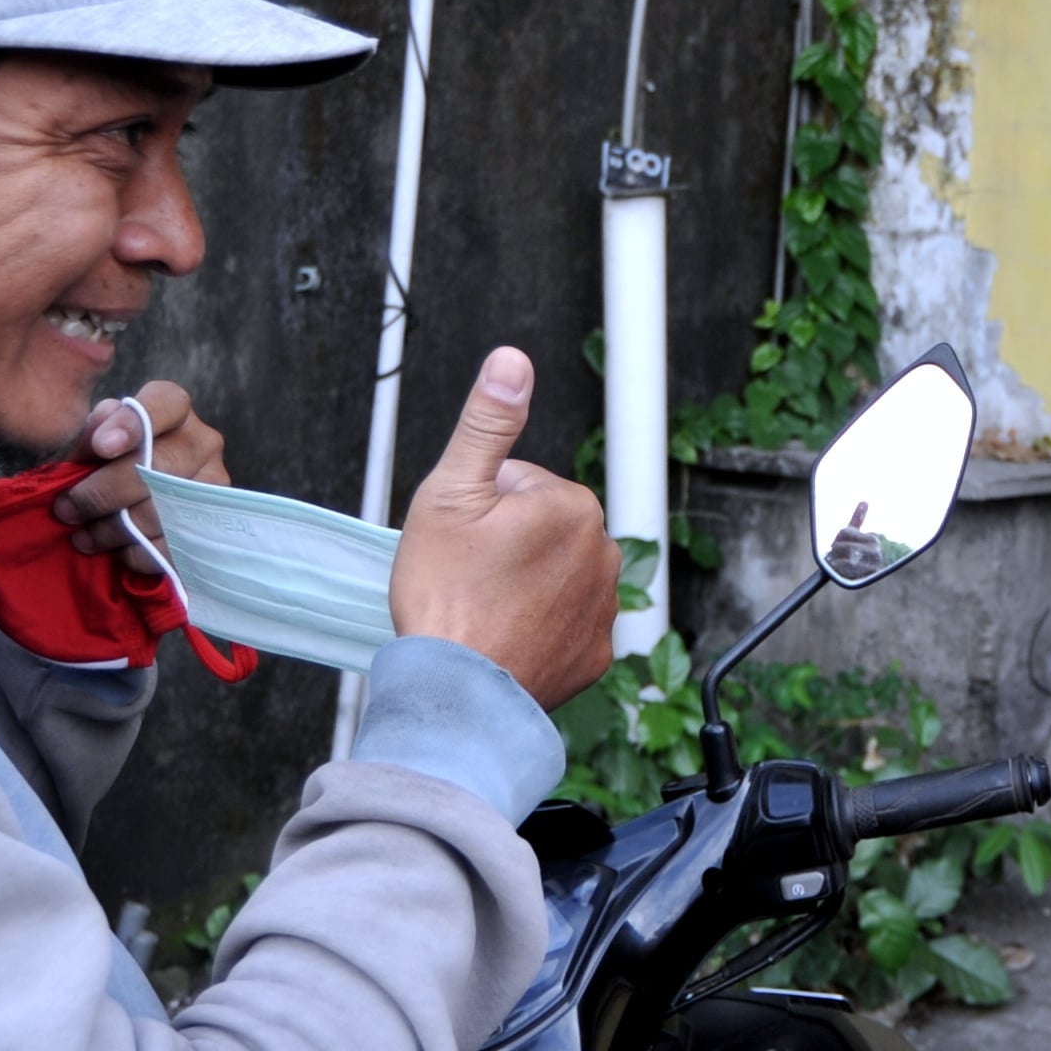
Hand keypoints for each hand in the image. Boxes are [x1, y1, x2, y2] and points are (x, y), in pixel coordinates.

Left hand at [52, 381, 226, 584]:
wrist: (140, 502)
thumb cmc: (109, 463)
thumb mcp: (95, 440)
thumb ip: (92, 433)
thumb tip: (100, 435)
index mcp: (174, 409)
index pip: (164, 403)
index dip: (132, 424)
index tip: (101, 447)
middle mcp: (203, 442)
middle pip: (159, 466)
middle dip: (104, 493)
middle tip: (67, 510)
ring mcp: (214, 485)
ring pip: (164, 510)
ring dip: (114, 529)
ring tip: (84, 537)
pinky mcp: (213, 525)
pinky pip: (176, 545)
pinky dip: (140, 554)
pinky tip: (117, 553)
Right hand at [388, 350, 621, 706]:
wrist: (457, 690)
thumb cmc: (446, 595)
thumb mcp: (451, 492)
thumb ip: (487, 421)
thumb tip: (513, 360)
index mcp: (572, 506)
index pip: (518, 484)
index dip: (478, 508)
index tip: (461, 541)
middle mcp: (603, 553)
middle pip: (539, 528)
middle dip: (504, 543)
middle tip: (466, 575)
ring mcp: (604, 607)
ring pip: (551, 574)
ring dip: (522, 583)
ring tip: (483, 608)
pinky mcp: (596, 654)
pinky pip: (564, 623)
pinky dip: (537, 627)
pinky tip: (505, 637)